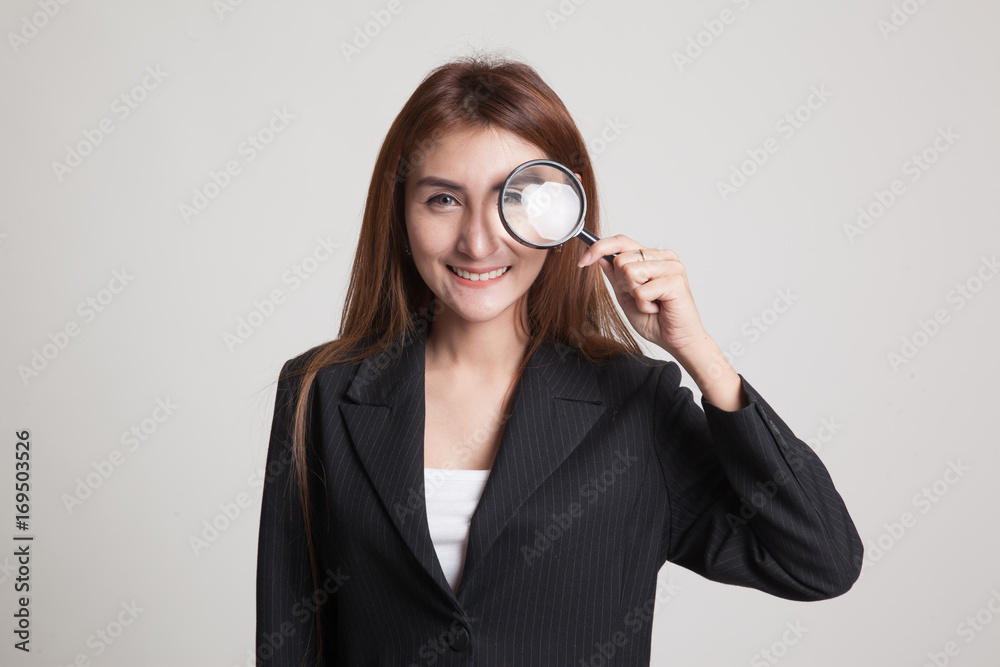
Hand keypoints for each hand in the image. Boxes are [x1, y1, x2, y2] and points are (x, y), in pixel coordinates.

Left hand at [577, 234, 708, 356]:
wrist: (677, 340)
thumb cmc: (655, 320)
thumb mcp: (626, 295)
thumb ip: (615, 275)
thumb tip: (599, 257)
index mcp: (652, 257)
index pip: (621, 241)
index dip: (599, 248)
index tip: (583, 261)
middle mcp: (663, 256)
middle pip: (621, 259)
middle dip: (623, 284)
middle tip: (641, 298)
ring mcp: (671, 266)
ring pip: (630, 271)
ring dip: (634, 295)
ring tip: (651, 303)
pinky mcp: (675, 280)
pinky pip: (641, 290)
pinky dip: (644, 305)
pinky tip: (657, 309)